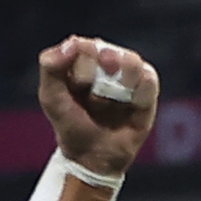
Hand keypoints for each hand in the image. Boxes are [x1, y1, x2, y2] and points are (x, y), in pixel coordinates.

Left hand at [34, 38, 159, 176]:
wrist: (93, 158)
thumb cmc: (71, 127)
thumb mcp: (51, 98)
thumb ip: (51, 68)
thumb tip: (73, 42)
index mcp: (81, 64)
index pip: (85, 46)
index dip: (84, 54)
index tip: (80, 77)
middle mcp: (105, 68)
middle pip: (109, 51)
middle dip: (107, 58)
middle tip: (106, 67)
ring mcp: (126, 81)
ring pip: (132, 61)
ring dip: (127, 69)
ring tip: (119, 86)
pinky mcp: (145, 96)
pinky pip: (149, 80)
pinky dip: (143, 84)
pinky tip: (134, 97)